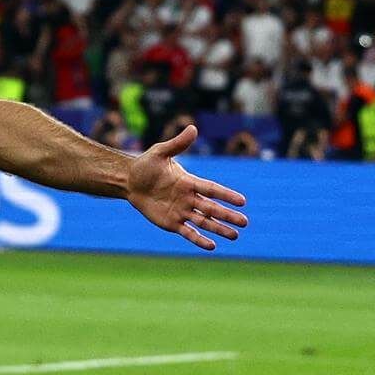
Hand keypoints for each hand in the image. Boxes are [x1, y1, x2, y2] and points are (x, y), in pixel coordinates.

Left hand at [126, 126, 248, 250]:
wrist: (129, 181)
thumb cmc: (146, 166)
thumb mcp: (160, 152)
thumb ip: (177, 144)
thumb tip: (193, 128)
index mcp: (189, 182)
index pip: (212, 189)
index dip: (226, 195)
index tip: (242, 201)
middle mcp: (189, 198)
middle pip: (212, 208)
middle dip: (228, 216)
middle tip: (245, 222)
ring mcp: (181, 211)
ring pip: (204, 222)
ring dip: (219, 229)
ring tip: (235, 236)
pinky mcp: (171, 223)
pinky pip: (187, 232)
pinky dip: (198, 239)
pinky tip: (212, 246)